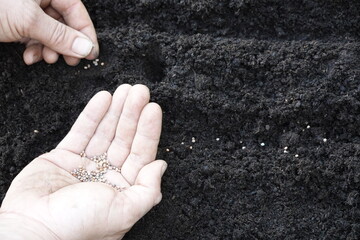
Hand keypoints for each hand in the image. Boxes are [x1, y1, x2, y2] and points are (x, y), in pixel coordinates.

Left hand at [0, 0, 98, 64]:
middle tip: (69, 61)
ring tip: (44, 59)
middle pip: (63, 21)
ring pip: (48, 31)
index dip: (85, 33)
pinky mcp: (15, 19)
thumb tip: (86, 48)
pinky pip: (33, 34)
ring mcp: (26, 7)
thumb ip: (60, 35)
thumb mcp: (28, 21)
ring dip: (48, 49)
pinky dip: (33, 48)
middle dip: (64, 44)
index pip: (76, 10)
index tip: (90, 53)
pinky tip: (29, 56)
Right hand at [0, 84, 166, 239]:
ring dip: (116, 110)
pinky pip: (82, 132)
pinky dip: (93, 115)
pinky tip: (104, 99)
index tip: (153, 108)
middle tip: (140, 91)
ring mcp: (85, 165)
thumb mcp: (123, 212)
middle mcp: (106, 176)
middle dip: (133, 114)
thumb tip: (161, 165)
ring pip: (105, 132)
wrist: (33, 229)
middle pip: (124, 139)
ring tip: (125, 90)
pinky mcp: (64, 157)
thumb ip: (148, 190)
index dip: (148, 130)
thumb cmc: (79, 226)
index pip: (141, 153)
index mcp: (123, 189)